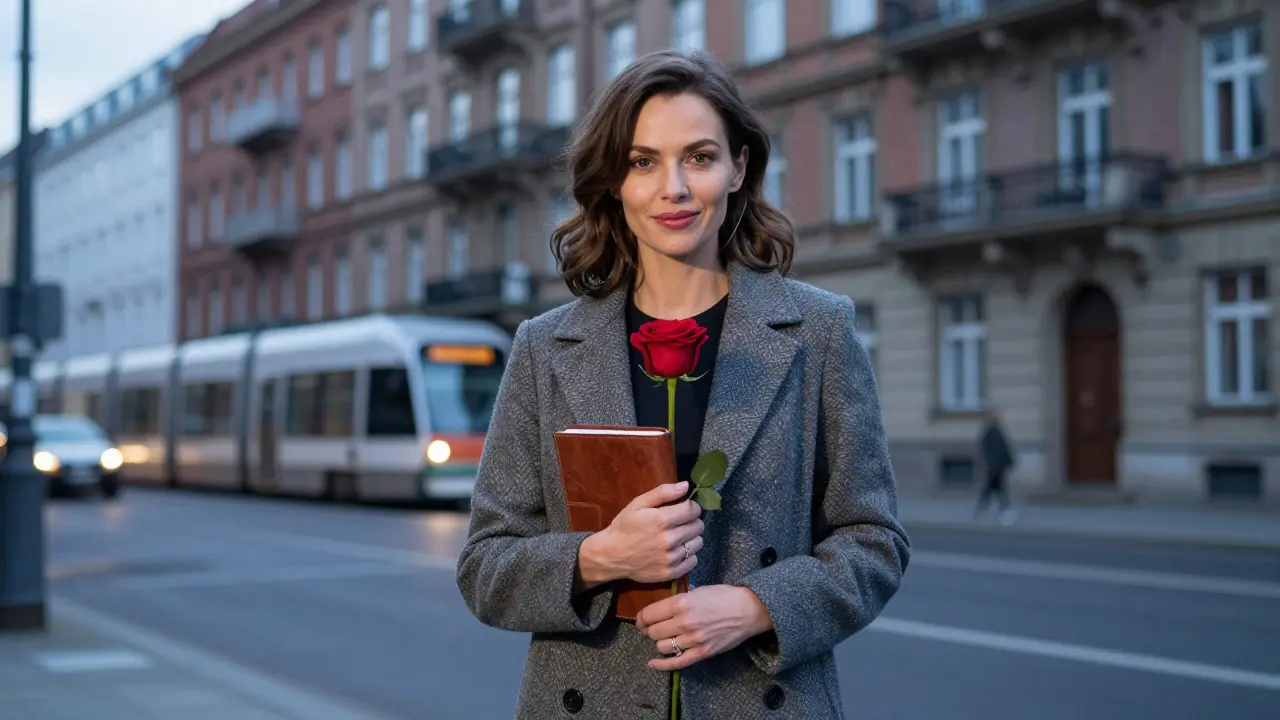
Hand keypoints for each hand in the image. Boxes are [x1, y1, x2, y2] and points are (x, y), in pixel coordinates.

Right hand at [579, 482, 702, 586]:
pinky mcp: (671, 572)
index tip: (685, 508)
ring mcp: (671, 558)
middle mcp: (669, 539)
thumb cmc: (624, 527)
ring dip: (692, 538)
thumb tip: (686, 486)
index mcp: (662, 520)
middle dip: (692, 521)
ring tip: (679, 537)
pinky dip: (689, 555)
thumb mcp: (638, 504)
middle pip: (698, 526)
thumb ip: (662, 492)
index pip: (693, 510)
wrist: (611, 555)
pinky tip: (677, 551)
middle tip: (680, 522)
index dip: (692, 507)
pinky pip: (693, 561)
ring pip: (698, 543)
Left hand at [635, 585, 773, 670]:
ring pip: (662, 647)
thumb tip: (661, 608)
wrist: (748, 610)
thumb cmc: (723, 596)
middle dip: (650, 631)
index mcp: (682, 603)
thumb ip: (678, 600)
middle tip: (653, 628)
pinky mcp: (702, 652)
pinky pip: (677, 663)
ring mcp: (693, 639)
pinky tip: (652, 664)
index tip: (641, 620)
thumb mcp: (698, 590)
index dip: (642, 618)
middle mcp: (685, 622)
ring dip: (660, 643)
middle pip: (653, 632)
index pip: (650, 614)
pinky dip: (662, 665)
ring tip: (664, 638)